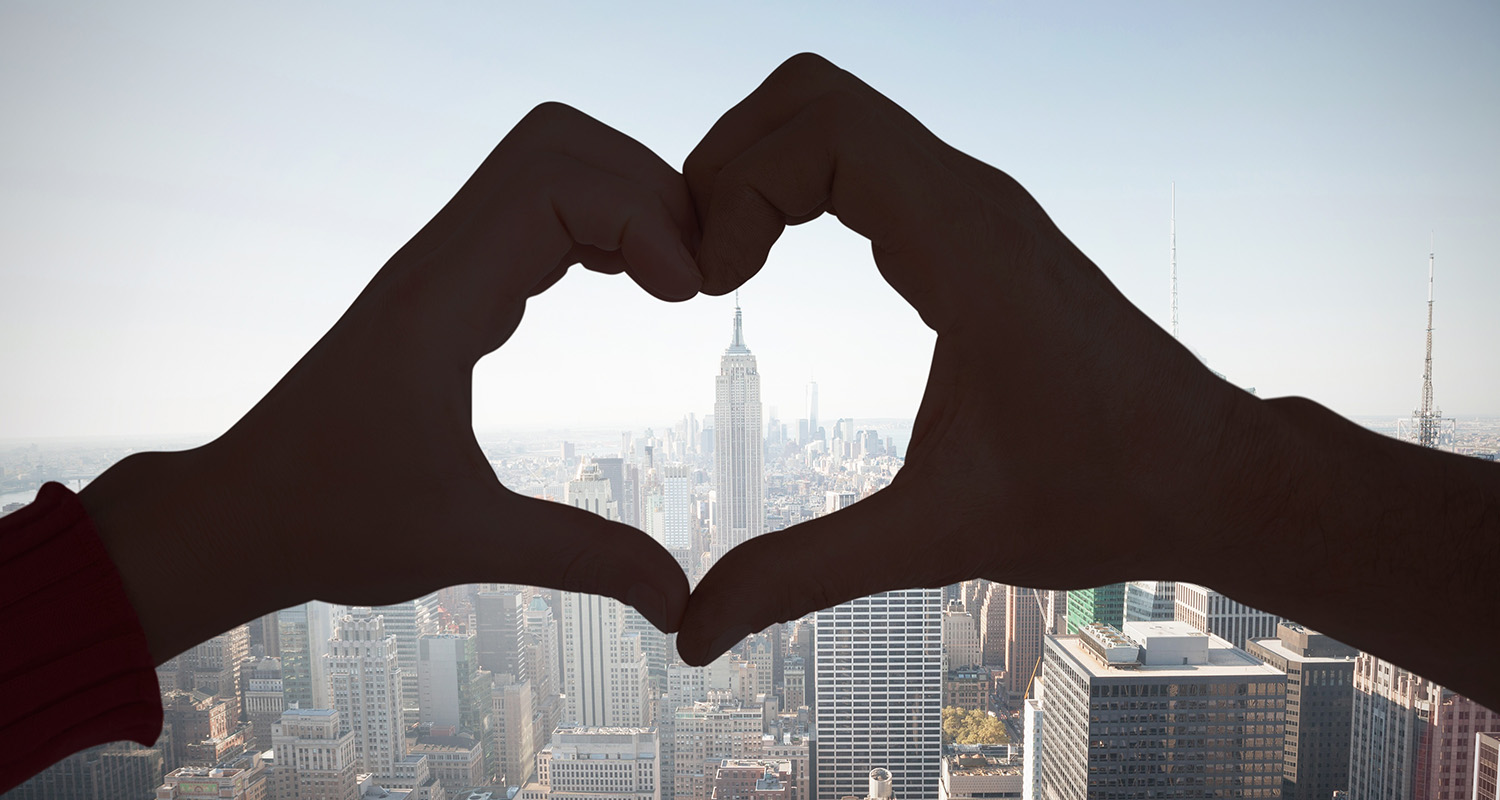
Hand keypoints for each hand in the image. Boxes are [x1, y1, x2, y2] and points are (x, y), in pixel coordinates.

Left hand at [80, 103, 697, 662]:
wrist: (243, 514)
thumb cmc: (332, 523)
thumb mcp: (467, 544)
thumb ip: (584, 558)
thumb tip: (681, 599)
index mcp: (439, 305)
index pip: (555, 186)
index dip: (643, 218)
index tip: (688, 295)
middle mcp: (438, 262)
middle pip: (557, 144)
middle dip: (647, 187)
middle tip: (696, 274)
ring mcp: (441, 264)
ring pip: (547, 163)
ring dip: (626, 198)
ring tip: (677, 278)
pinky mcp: (449, 284)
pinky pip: (535, 207)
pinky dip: (599, 223)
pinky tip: (635, 284)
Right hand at [674, 54, 1269, 663]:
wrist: (1210, 475)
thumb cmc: (1101, 495)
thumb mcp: (938, 539)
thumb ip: (806, 575)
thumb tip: (694, 630)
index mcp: (965, 248)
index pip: (823, 129)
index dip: (738, 186)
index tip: (714, 285)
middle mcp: (973, 200)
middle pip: (813, 94)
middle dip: (729, 161)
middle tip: (698, 262)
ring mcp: (977, 204)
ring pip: (837, 113)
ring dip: (760, 168)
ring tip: (723, 263)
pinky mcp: (976, 224)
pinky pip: (865, 155)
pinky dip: (798, 184)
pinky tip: (773, 260)